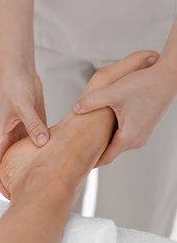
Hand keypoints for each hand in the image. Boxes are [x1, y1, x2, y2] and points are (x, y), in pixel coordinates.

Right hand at [0, 72, 48, 198]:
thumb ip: (32, 124)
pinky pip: (40, 142)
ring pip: (27, 155)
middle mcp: (11, 137)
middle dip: (18, 179)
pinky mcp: (35, 125)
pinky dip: (46, 151)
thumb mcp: (22, 105)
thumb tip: (42, 143)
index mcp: (1, 135)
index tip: (9, 196)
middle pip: (12, 164)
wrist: (19, 71)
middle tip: (31, 193)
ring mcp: (23, 132)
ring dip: (33, 166)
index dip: (0, 182)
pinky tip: (57, 158)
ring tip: (46, 179)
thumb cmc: (12, 85)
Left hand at [72, 50, 175, 165]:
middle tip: (76, 152)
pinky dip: (112, 136)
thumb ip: (92, 101)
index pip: (106, 158)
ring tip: (85, 140)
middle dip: (95, 152)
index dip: (91, 162)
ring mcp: (142, 134)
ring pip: (117, 144)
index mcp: (129, 136)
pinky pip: (124, 136)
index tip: (77, 166)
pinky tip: (101, 128)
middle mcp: (137, 139)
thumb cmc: (144, 84)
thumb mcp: (113, 92)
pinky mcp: (143, 127)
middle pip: (111, 152)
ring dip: (104, 143)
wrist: (167, 77)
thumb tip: (75, 108)